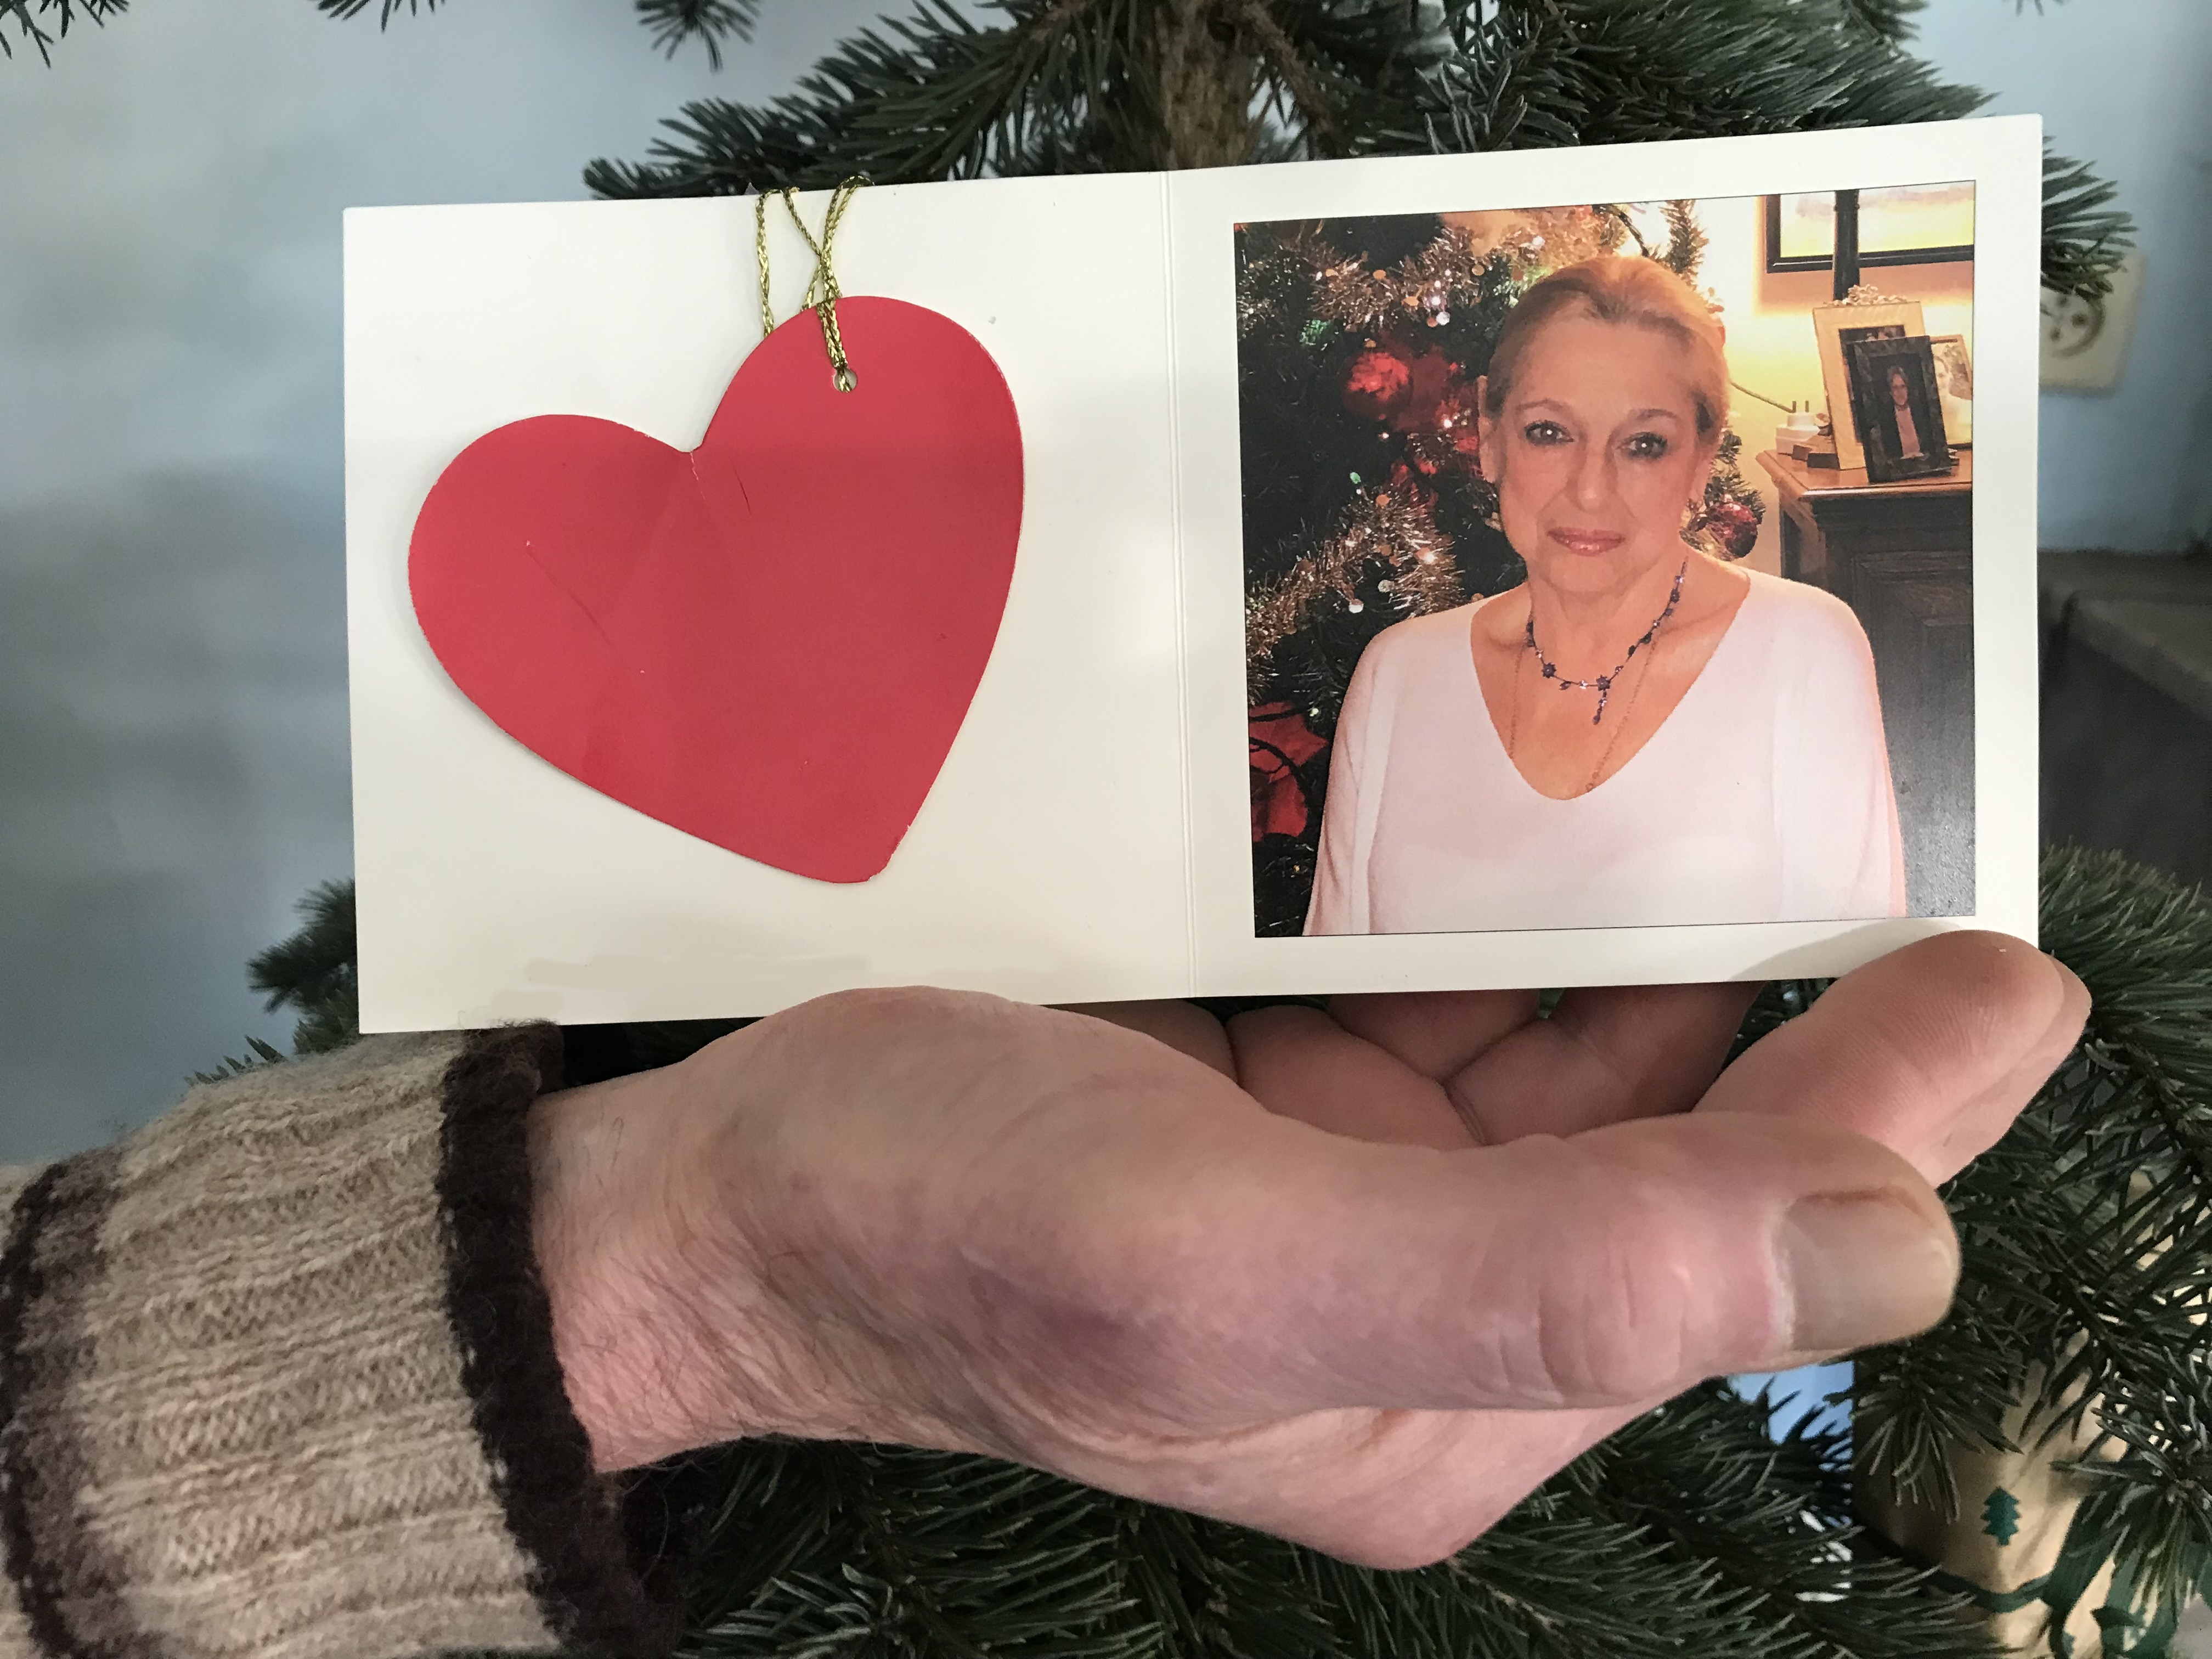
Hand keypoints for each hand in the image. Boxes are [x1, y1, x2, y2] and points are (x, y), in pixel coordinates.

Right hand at [529, 931, 2083, 1568]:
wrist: (727, 1198)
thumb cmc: (947, 1231)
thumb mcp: (1237, 1266)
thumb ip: (1560, 1272)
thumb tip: (1897, 1244)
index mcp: (1457, 1399)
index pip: (1730, 1246)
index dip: (1882, 1110)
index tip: (2006, 961)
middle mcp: (1433, 1304)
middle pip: (1675, 1144)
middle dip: (1798, 998)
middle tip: (1899, 818)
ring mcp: (1357, 1191)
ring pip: (1572, 1050)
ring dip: (1667, 928)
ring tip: (1769, 779)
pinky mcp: (1283, 1103)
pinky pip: (1450, 995)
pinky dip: (1518, 906)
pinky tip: (1571, 809)